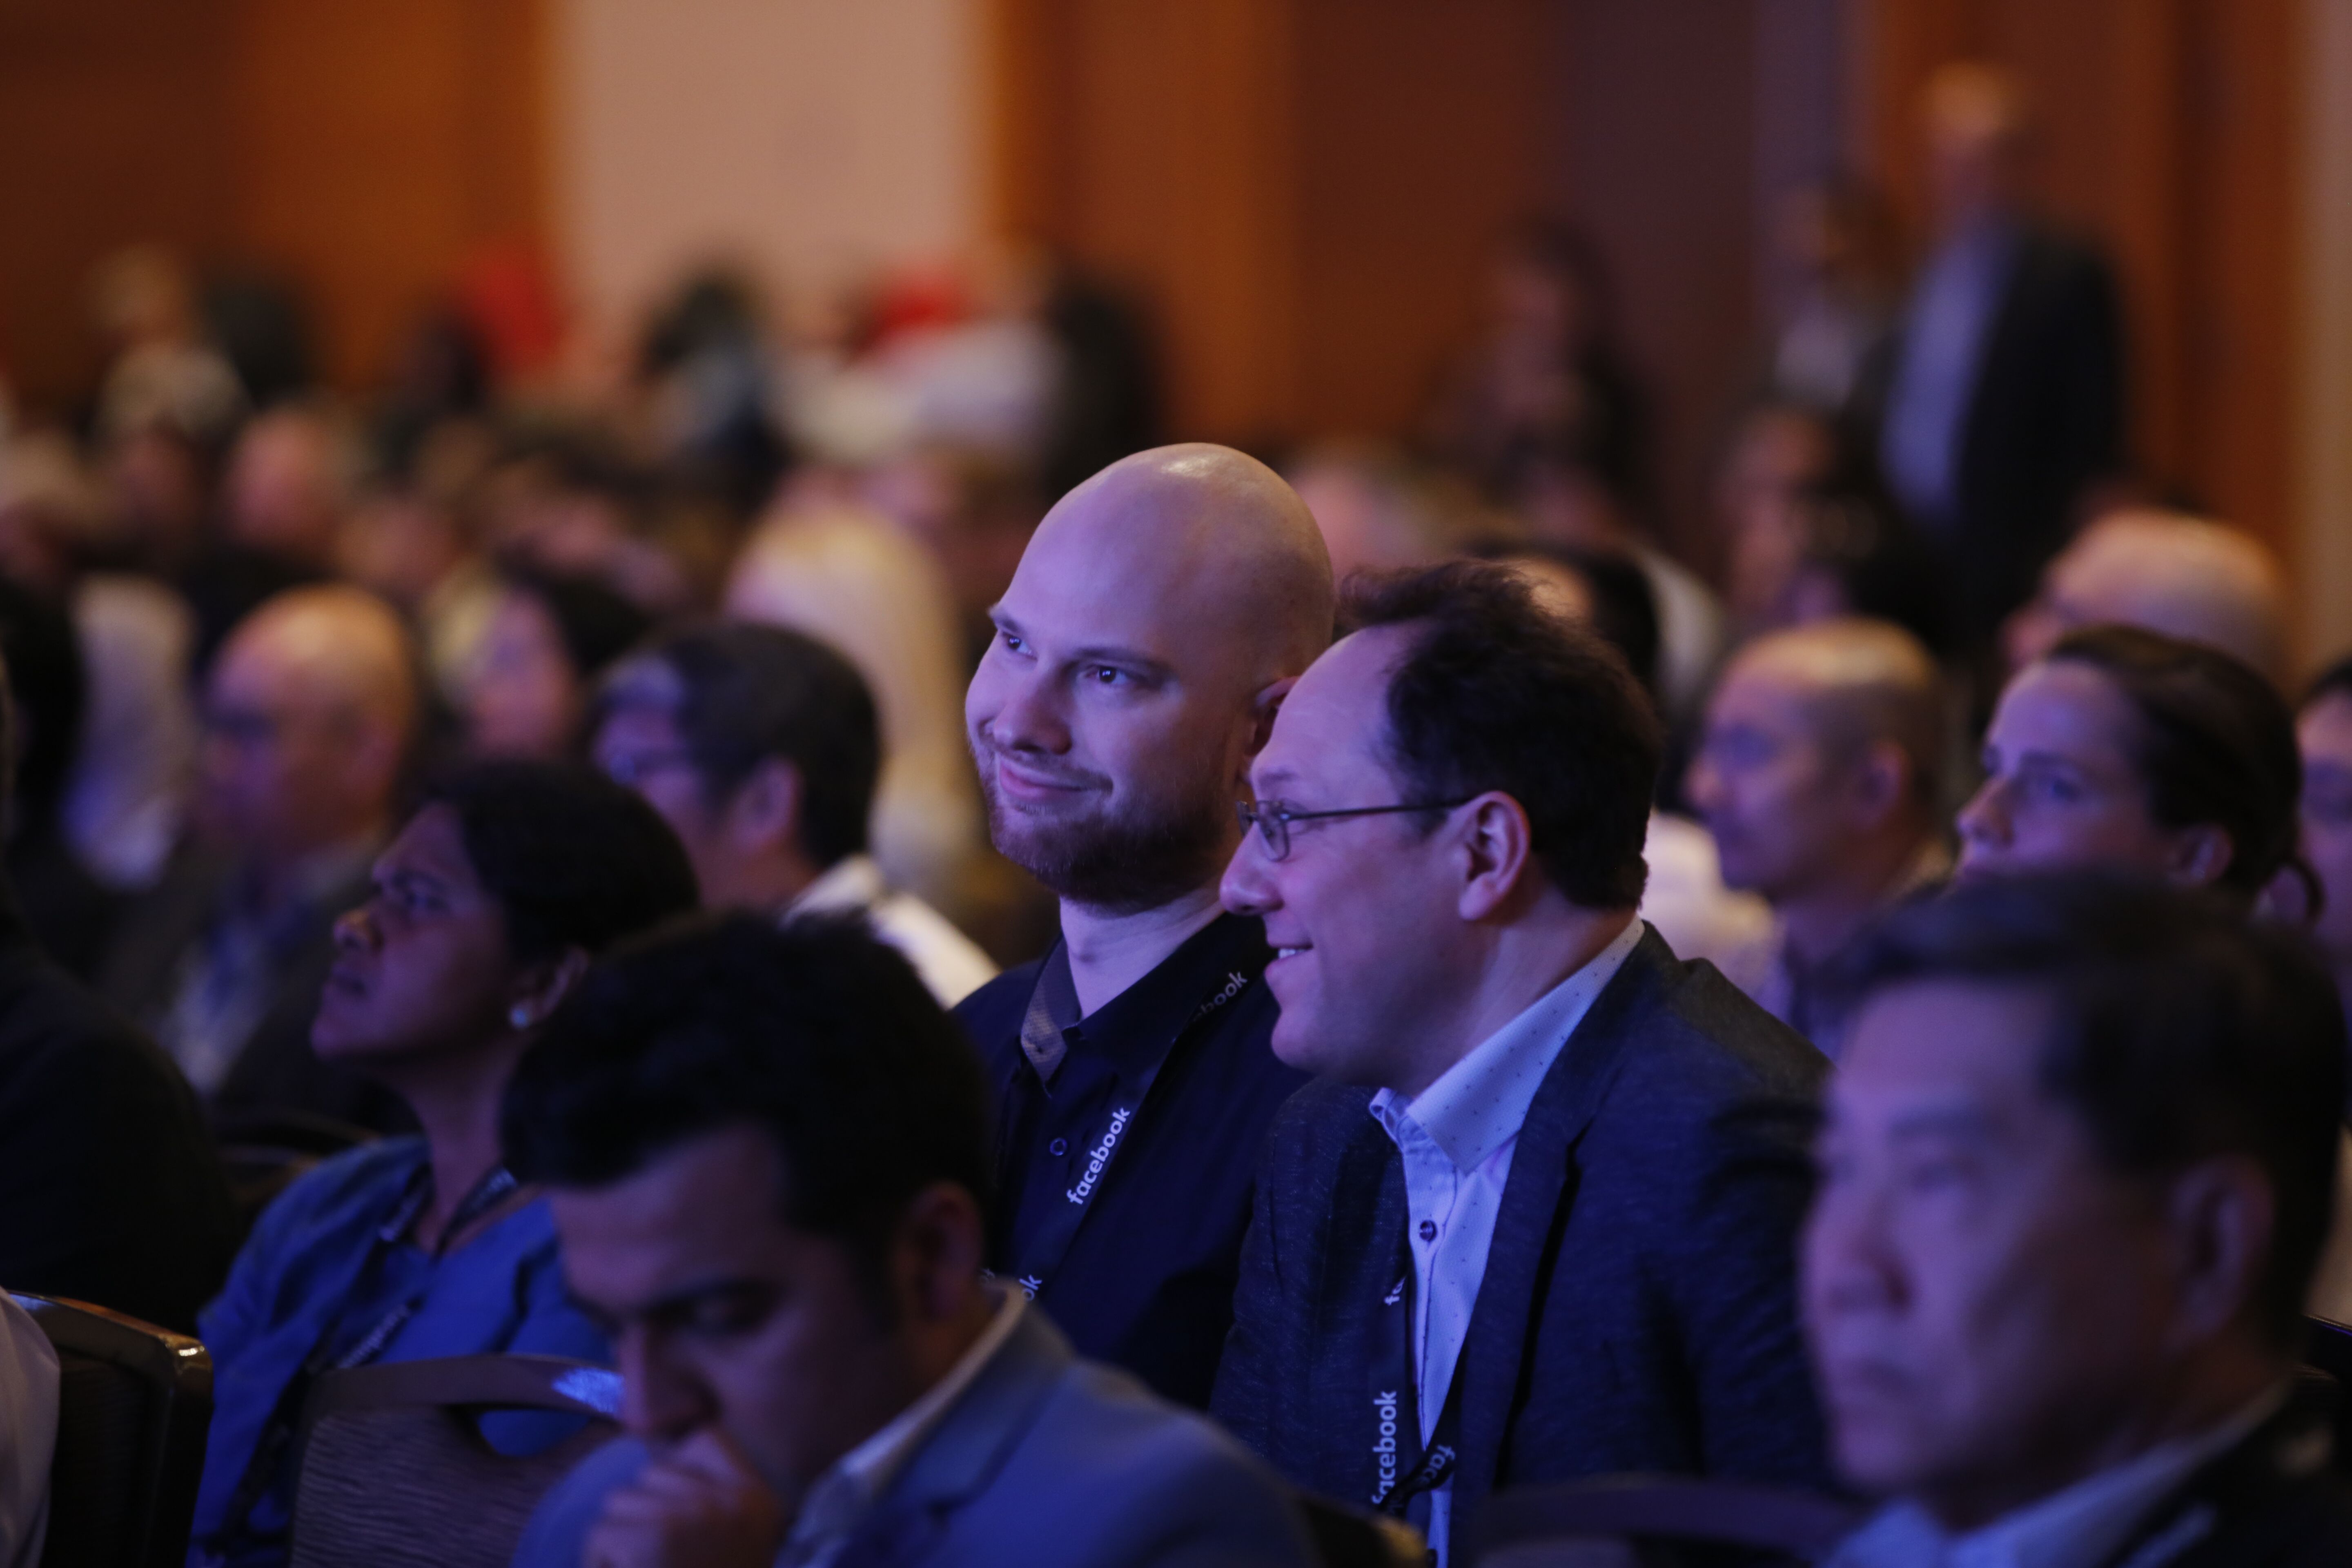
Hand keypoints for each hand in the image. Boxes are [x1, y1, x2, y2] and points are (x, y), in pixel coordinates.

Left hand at [583, 1429, 787, 1567]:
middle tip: (660, 1564)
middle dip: (643, 1514)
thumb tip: (658, 1462)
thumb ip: (710, 1504)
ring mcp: (691, 1513)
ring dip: (619, 1538)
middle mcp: (731, 1499)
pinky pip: (600, 1532)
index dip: (678, 1470)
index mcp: (759, 1501)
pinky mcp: (650, 1534)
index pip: (706, 1438)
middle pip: (654, 1472)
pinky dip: (600, 1563)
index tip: (677, 1515)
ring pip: (620, 1500)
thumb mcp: (733, 1545)